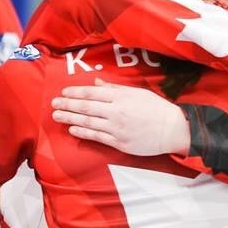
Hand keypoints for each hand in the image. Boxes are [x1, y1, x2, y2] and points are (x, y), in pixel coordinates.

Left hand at [52, 79, 189, 155]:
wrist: (173, 130)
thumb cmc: (158, 109)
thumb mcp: (138, 93)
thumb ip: (115, 89)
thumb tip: (96, 84)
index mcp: (121, 97)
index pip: (92, 93)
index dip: (75, 92)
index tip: (63, 92)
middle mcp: (116, 112)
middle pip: (86, 107)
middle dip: (67, 105)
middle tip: (54, 104)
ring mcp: (117, 128)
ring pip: (88, 122)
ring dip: (70, 118)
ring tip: (57, 116)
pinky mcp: (119, 143)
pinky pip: (97, 137)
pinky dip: (83, 132)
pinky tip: (73, 129)